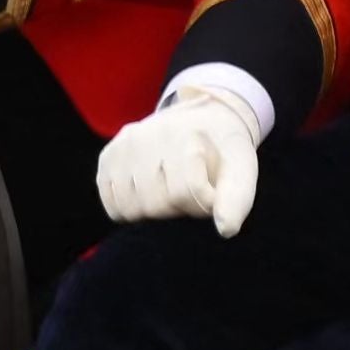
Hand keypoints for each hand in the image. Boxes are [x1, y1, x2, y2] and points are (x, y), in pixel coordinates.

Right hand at [96, 86, 261, 237]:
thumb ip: (237, 199)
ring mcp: (125, 145)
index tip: (212, 188)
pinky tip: (148, 194)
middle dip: (179, 208)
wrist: (205, 118)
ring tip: (169, 189)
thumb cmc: (223, 153)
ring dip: (154, 211)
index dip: (203, 203)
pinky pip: (113, 205)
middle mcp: (149, 134)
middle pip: (156, 205)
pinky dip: (130, 210)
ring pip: (132, 209)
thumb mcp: (241, 170)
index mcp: (185, 134)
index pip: (185, 193)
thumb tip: (226, 230)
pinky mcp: (108, 156)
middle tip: (190, 189)